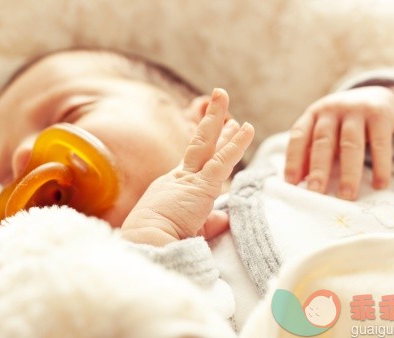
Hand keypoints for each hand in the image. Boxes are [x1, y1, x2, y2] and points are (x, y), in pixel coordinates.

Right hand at [121, 88, 254, 245]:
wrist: (146, 246)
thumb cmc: (160, 241)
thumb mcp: (189, 229)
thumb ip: (208, 222)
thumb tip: (224, 219)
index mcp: (175, 186)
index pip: (196, 160)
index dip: (210, 143)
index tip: (222, 129)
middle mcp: (179, 177)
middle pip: (198, 143)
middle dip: (210, 121)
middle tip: (219, 100)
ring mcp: (189, 179)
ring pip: (206, 143)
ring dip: (217, 119)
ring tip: (224, 95)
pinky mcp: (200, 187)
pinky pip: (221, 162)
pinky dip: (235, 145)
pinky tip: (246, 129)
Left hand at [285, 86, 393, 199]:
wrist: (376, 95)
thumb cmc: (342, 122)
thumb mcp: (324, 131)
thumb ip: (310, 152)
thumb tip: (299, 182)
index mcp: (313, 114)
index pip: (298, 136)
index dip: (293, 159)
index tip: (291, 183)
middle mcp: (331, 109)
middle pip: (323, 141)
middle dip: (318, 169)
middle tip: (316, 192)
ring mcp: (356, 110)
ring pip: (351, 144)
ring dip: (348, 172)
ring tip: (347, 195)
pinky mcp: (380, 115)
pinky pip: (380, 144)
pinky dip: (380, 166)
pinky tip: (379, 184)